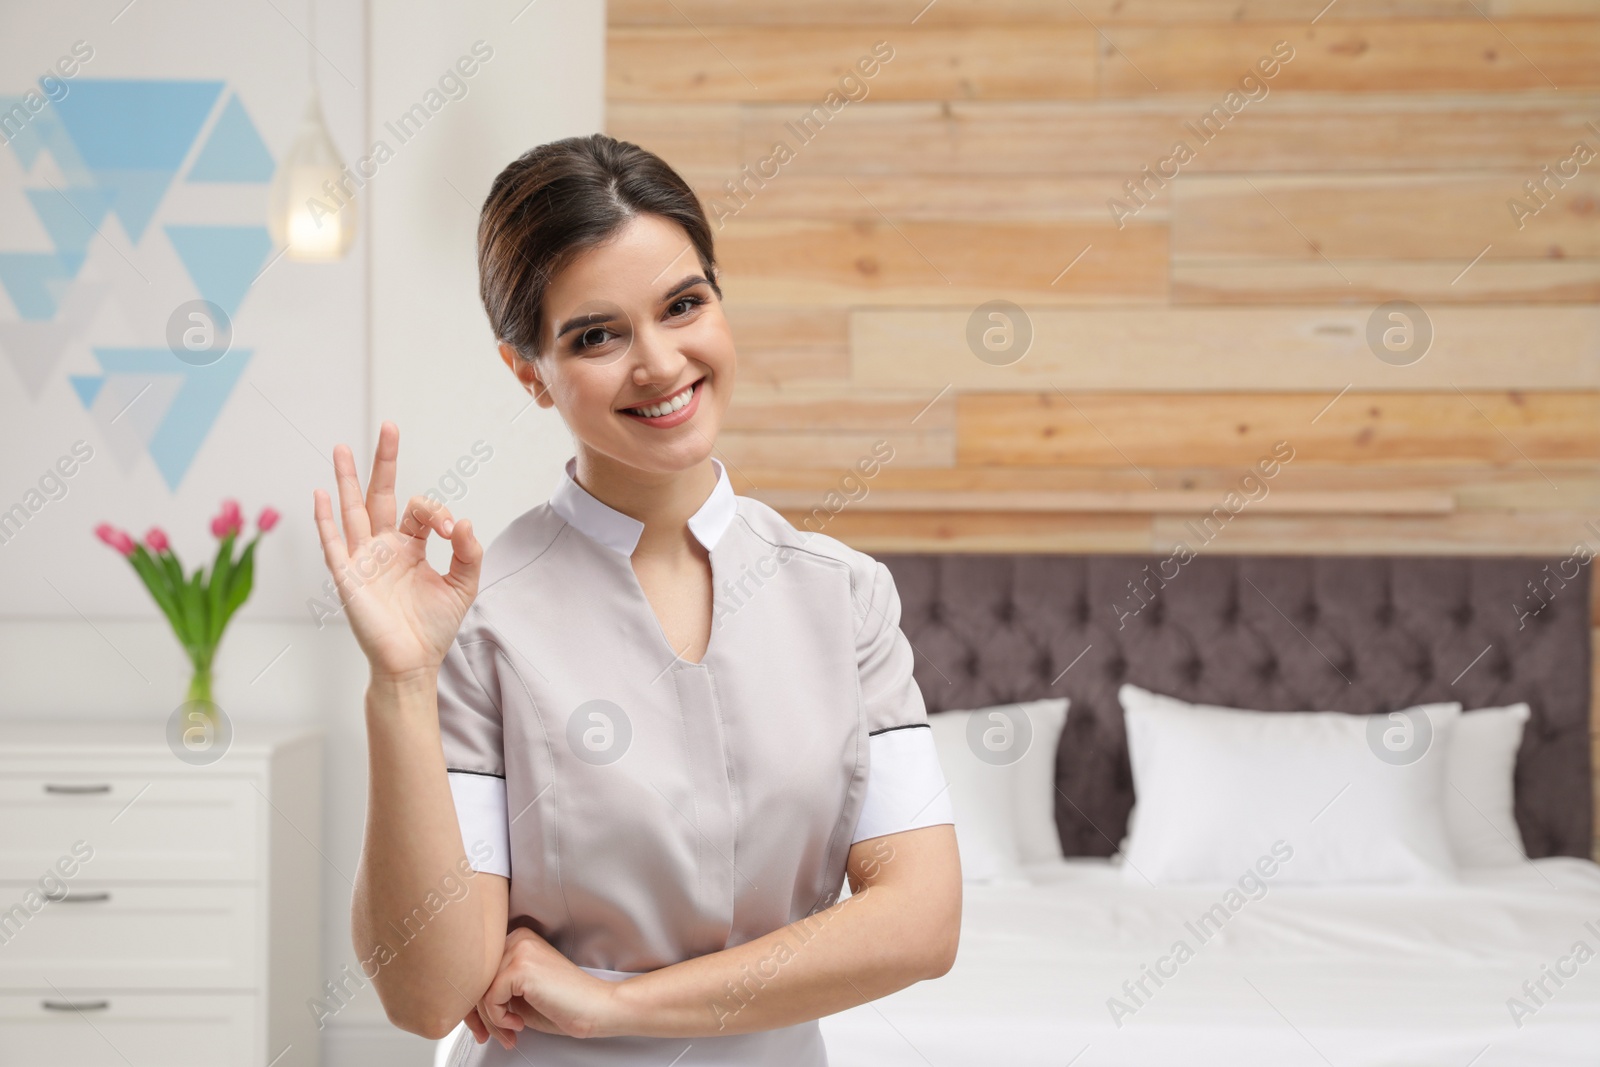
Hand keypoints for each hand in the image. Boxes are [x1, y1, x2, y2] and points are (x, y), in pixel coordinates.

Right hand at [312, 421, 482, 680]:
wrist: (412, 663)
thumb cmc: (433, 627)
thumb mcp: (463, 585)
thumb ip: (470, 552)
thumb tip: (464, 521)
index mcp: (410, 547)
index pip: (420, 512)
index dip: (439, 513)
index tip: (455, 530)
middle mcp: (383, 547)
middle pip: (380, 495)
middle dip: (384, 461)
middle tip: (389, 426)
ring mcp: (363, 559)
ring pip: (352, 511)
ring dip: (346, 480)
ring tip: (341, 448)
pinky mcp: (348, 577)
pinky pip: (333, 543)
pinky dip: (325, 519)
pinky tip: (321, 494)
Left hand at [476, 928, 625, 1045]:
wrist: (594, 1008)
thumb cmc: (564, 1004)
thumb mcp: (520, 994)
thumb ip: (495, 989)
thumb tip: (464, 1003)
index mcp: (518, 939)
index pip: (478, 970)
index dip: (475, 1004)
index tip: (482, 1025)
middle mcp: (517, 938)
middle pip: (475, 979)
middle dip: (478, 1015)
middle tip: (488, 1035)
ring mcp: (519, 950)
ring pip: (480, 991)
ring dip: (491, 1021)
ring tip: (509, 1032)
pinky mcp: (521, 967)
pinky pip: (490, 999)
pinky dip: (499, 1019)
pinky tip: (518, 1023)